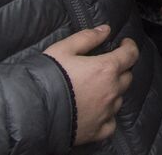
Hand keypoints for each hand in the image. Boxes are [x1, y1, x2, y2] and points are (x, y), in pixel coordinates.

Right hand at [43, 26, 137, 144]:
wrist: (30, 111)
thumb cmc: (46, 78)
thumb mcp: (63, 50)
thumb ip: (87, 37)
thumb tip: (105, 30)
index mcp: (106, 69)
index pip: (130, 54)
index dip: (129, 47)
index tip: (125, 44)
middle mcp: (111, 91)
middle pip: (126, 77)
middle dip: (120, 69)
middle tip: (108, 67)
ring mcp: (106, 112)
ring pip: (119, 99)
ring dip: (113, 92)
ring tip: (98, 89)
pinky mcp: (97, 131)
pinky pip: (111, 123)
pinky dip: (107, 116)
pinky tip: (99, 112)